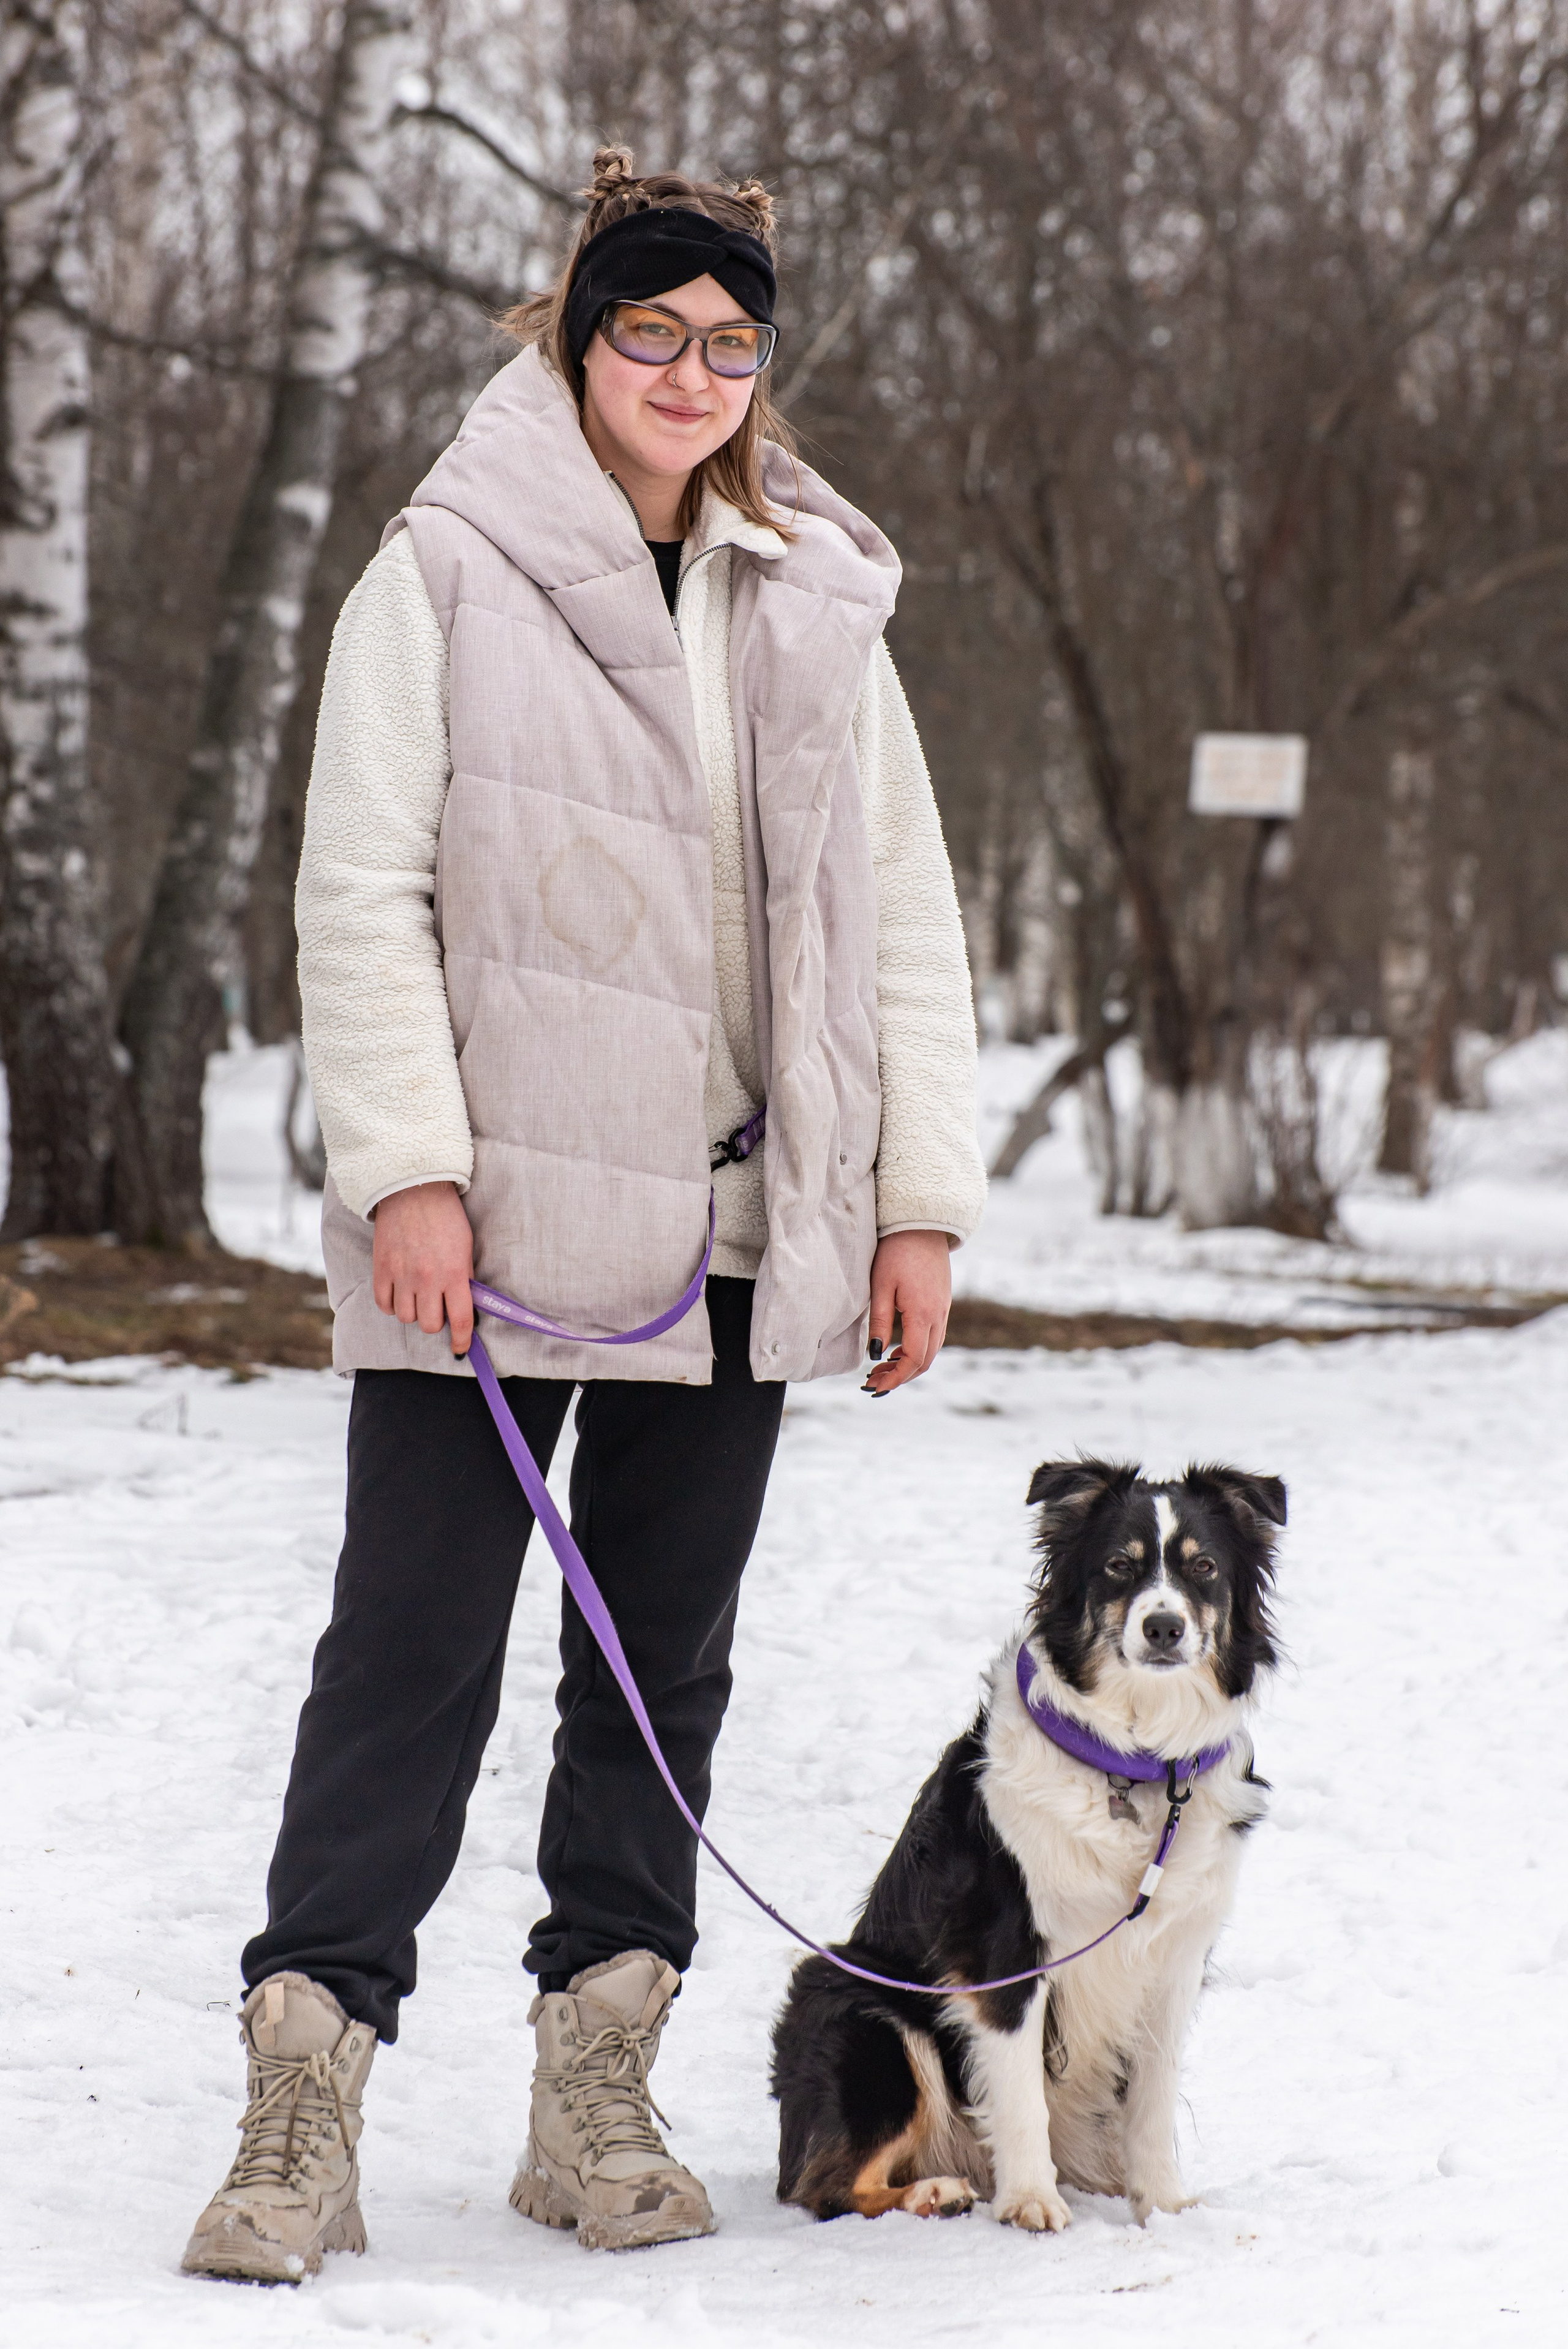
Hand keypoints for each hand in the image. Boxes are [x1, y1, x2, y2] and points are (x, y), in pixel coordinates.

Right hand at [371, 1180, 474, 1354]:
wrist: (413, 1190)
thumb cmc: (446, 1217)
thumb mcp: (466, 1247)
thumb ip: (465, 1278)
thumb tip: (467, 1306)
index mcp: (454, 1273)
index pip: (460, 1320)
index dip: (462, 1340)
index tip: (461, 1349)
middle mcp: (427, 1279)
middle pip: (430, 1325)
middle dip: (437, 1322)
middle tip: (438, 1307)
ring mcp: (402, 1275)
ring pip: (406, 1318)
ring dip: (414, 1313)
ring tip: (418, 1297)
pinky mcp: (381, 1269)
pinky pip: (384, 1304)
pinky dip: (392, 1304)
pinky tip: (400, 1293)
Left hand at [863, 1228, 951, 1396]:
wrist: (922, 1224)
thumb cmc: (896, 1252)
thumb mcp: (881, 1287)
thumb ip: (881, 1322)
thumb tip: (876, 1355)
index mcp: (923, 1314)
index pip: (913, 1359)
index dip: (894, 1378)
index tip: (874, 1386)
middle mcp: (939, 1315)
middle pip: (925, 1361)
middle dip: (900, 1377)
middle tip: (873, 1382)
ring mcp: (943, 1309)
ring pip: (931, 1350)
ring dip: (909, 1365)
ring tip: (881, 1368)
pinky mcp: (942, 1302)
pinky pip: (934, 1336)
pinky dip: (917, 1350)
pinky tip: (897, 1349)